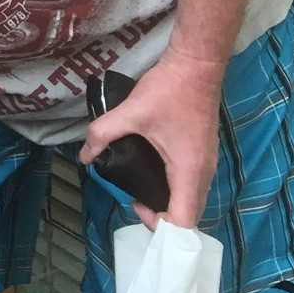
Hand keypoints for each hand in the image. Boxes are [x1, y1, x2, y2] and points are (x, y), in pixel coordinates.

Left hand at [78, 49, 222, 229]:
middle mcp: (204, 172)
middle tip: (134, 202)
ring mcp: (208, 163)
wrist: (197, 64)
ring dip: (170, 205)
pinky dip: (176, 191)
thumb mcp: (129, 112)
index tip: (136, 208)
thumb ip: (102, 134)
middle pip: (190, 215)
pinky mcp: (204, 153)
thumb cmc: (168, 90)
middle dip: (163, 220)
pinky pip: (193, 185)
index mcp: (189, 170)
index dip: (162, 228)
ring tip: (141, 192)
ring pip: (193, 200)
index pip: (185, 222)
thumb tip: (85, 156)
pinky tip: (153, 177)